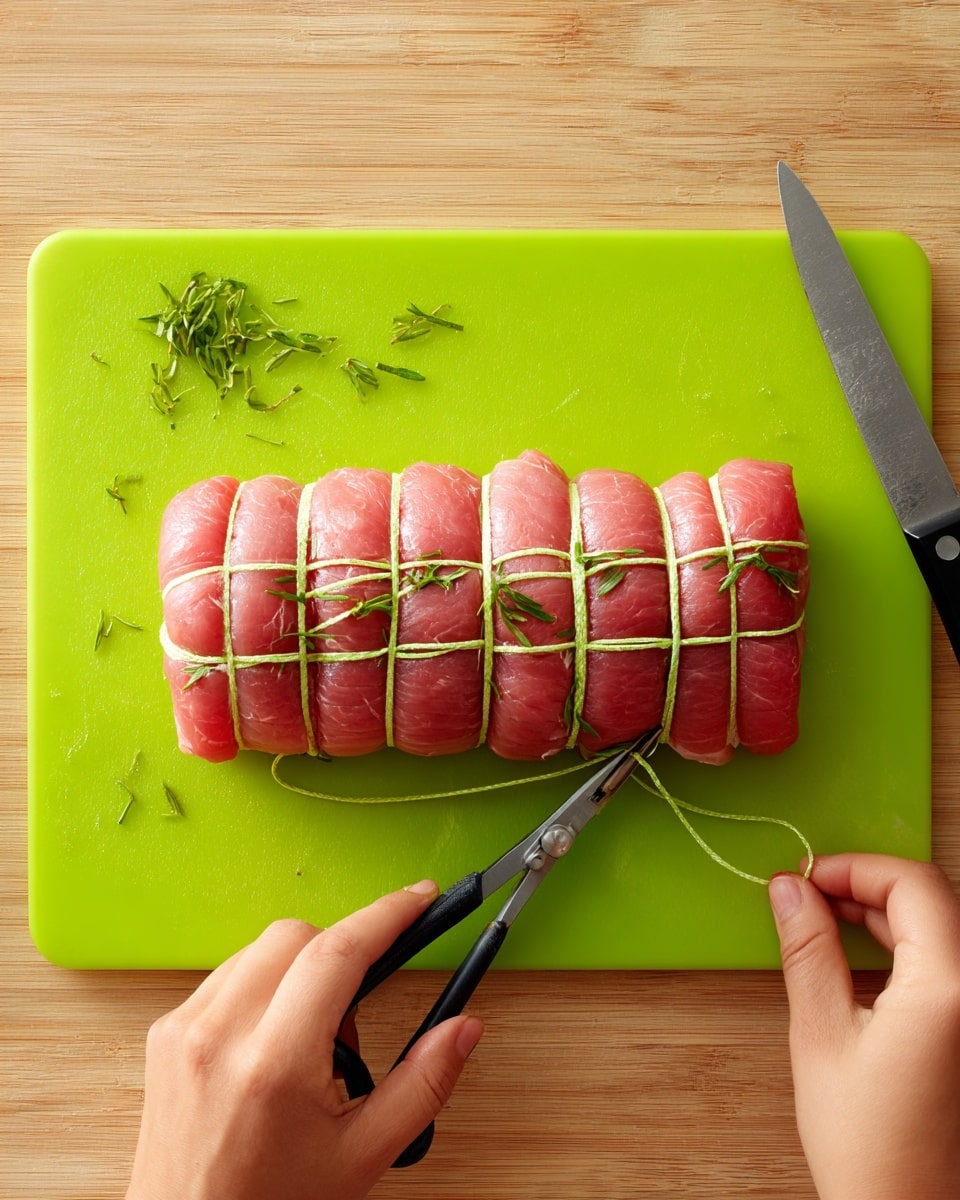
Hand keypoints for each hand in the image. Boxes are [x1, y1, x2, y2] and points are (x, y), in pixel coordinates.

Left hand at [125, 881, 483, 1199]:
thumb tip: (463, 1028)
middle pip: (297, 935)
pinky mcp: (165, 1031)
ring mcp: (183, 1029)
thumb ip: (422, 1085)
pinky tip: (272, 1042)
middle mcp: (219, 1036)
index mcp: (272, 1067)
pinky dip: (263, 987)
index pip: (337, 953)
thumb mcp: (362, 1157)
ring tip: (309, 1043)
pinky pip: (228, 973)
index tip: (419, 897)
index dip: (387, 914)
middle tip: (352, 1019)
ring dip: (300, 969)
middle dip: (340, 951)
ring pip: (261, 947)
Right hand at [769, 854, 959, 1199]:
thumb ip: (808, 949)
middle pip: (932, 899)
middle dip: (868, 886)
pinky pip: (947, 961)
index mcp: (950, 990)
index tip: (810, 877)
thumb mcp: (821, 1035)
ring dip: (886, 912)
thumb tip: (790, 890)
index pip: (913, 884)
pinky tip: (863, 954)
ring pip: (942, 926)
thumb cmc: (868, 1147)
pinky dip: (906, 943)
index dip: (856, 868)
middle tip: (811, 896)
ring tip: (827, 921)